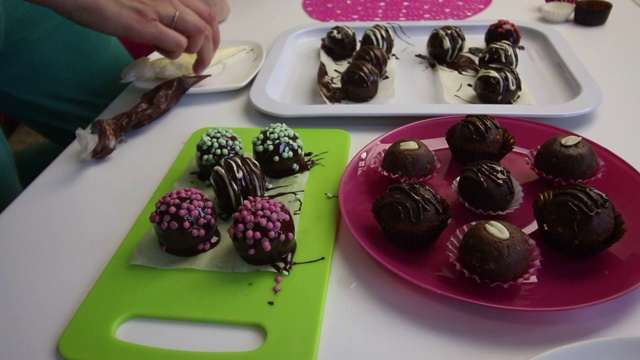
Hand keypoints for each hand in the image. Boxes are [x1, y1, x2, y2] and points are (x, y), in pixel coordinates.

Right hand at [30, 0, 229, 73]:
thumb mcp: (142, 1)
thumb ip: (160, 12)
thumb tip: (170, 34)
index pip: (207, 12)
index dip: (213, 34)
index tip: (206, 48)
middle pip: (208, 24)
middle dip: (210, 48)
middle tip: (201, 63)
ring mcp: (158, 10)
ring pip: (198, 33)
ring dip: (197, 52)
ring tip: (187, 63)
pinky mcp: (144, 24)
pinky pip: (175, 43)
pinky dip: (176, 53)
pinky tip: (161, 52)